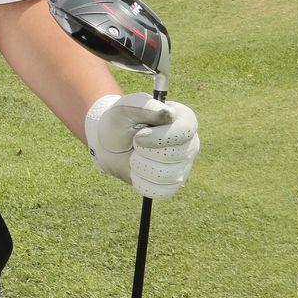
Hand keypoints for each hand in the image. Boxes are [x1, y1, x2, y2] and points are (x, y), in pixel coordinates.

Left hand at [84, 92, 198, 198]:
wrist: (107, 143)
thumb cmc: (121, 121)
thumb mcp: (126, 107)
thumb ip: (146, 106)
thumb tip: (168, 114)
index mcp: (183, 120)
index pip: (185, 131)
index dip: (160, 137)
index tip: (138, 136)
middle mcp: (189, 144)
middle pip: (176, 155)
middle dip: (145, 151)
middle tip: (134, 143)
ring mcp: (182, 166)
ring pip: (167, 175)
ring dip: (140, 165)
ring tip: (134, 155)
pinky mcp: (171, 185)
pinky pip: (159, 191)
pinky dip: (140, 180)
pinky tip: (136, 170)